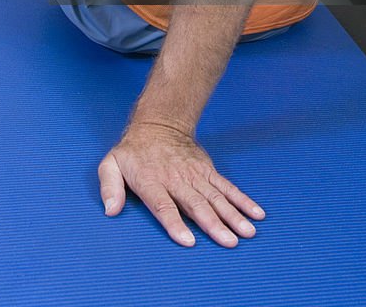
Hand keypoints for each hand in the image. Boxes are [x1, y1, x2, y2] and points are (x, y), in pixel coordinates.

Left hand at [98, 121, 264, 247]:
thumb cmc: (133, 152)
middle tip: (229, 242)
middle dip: (213, 223)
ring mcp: (195, 175)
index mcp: (152, 181)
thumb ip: (109, 187)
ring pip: (216, 196)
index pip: (163, 205)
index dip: (175, 223)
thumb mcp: (111, 164)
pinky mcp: (208, 170)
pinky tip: (256, 213)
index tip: (188, 240)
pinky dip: (242, 200)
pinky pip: (227, 186)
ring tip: (247, 232)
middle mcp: (176, 180)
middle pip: (196, 204)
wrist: (158, 124)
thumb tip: (111, 211)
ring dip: (233, 215)